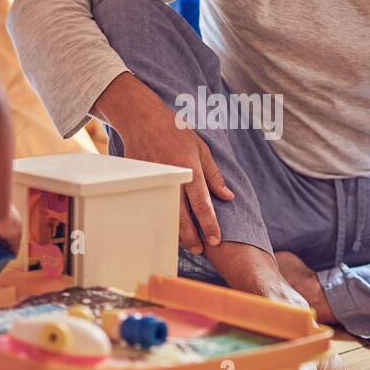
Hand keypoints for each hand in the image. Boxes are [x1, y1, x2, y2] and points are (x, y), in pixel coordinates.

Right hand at [95, 74, 233, 254]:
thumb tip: (228, 197)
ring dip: (177, 232)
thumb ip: (214, 175)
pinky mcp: (143, 181)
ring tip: (188, 245)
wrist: (142, 119)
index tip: (216, 238)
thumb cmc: (175, 131)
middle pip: (182, 215)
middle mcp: (173, 177)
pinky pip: (153, 206)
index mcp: (190, 168)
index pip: (202, 203)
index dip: (210, 224)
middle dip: (193, 236)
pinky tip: (169, 229)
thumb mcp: (201, 148)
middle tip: (202, 250)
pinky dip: (162, 219)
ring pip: (166, 214)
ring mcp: (155, 180)